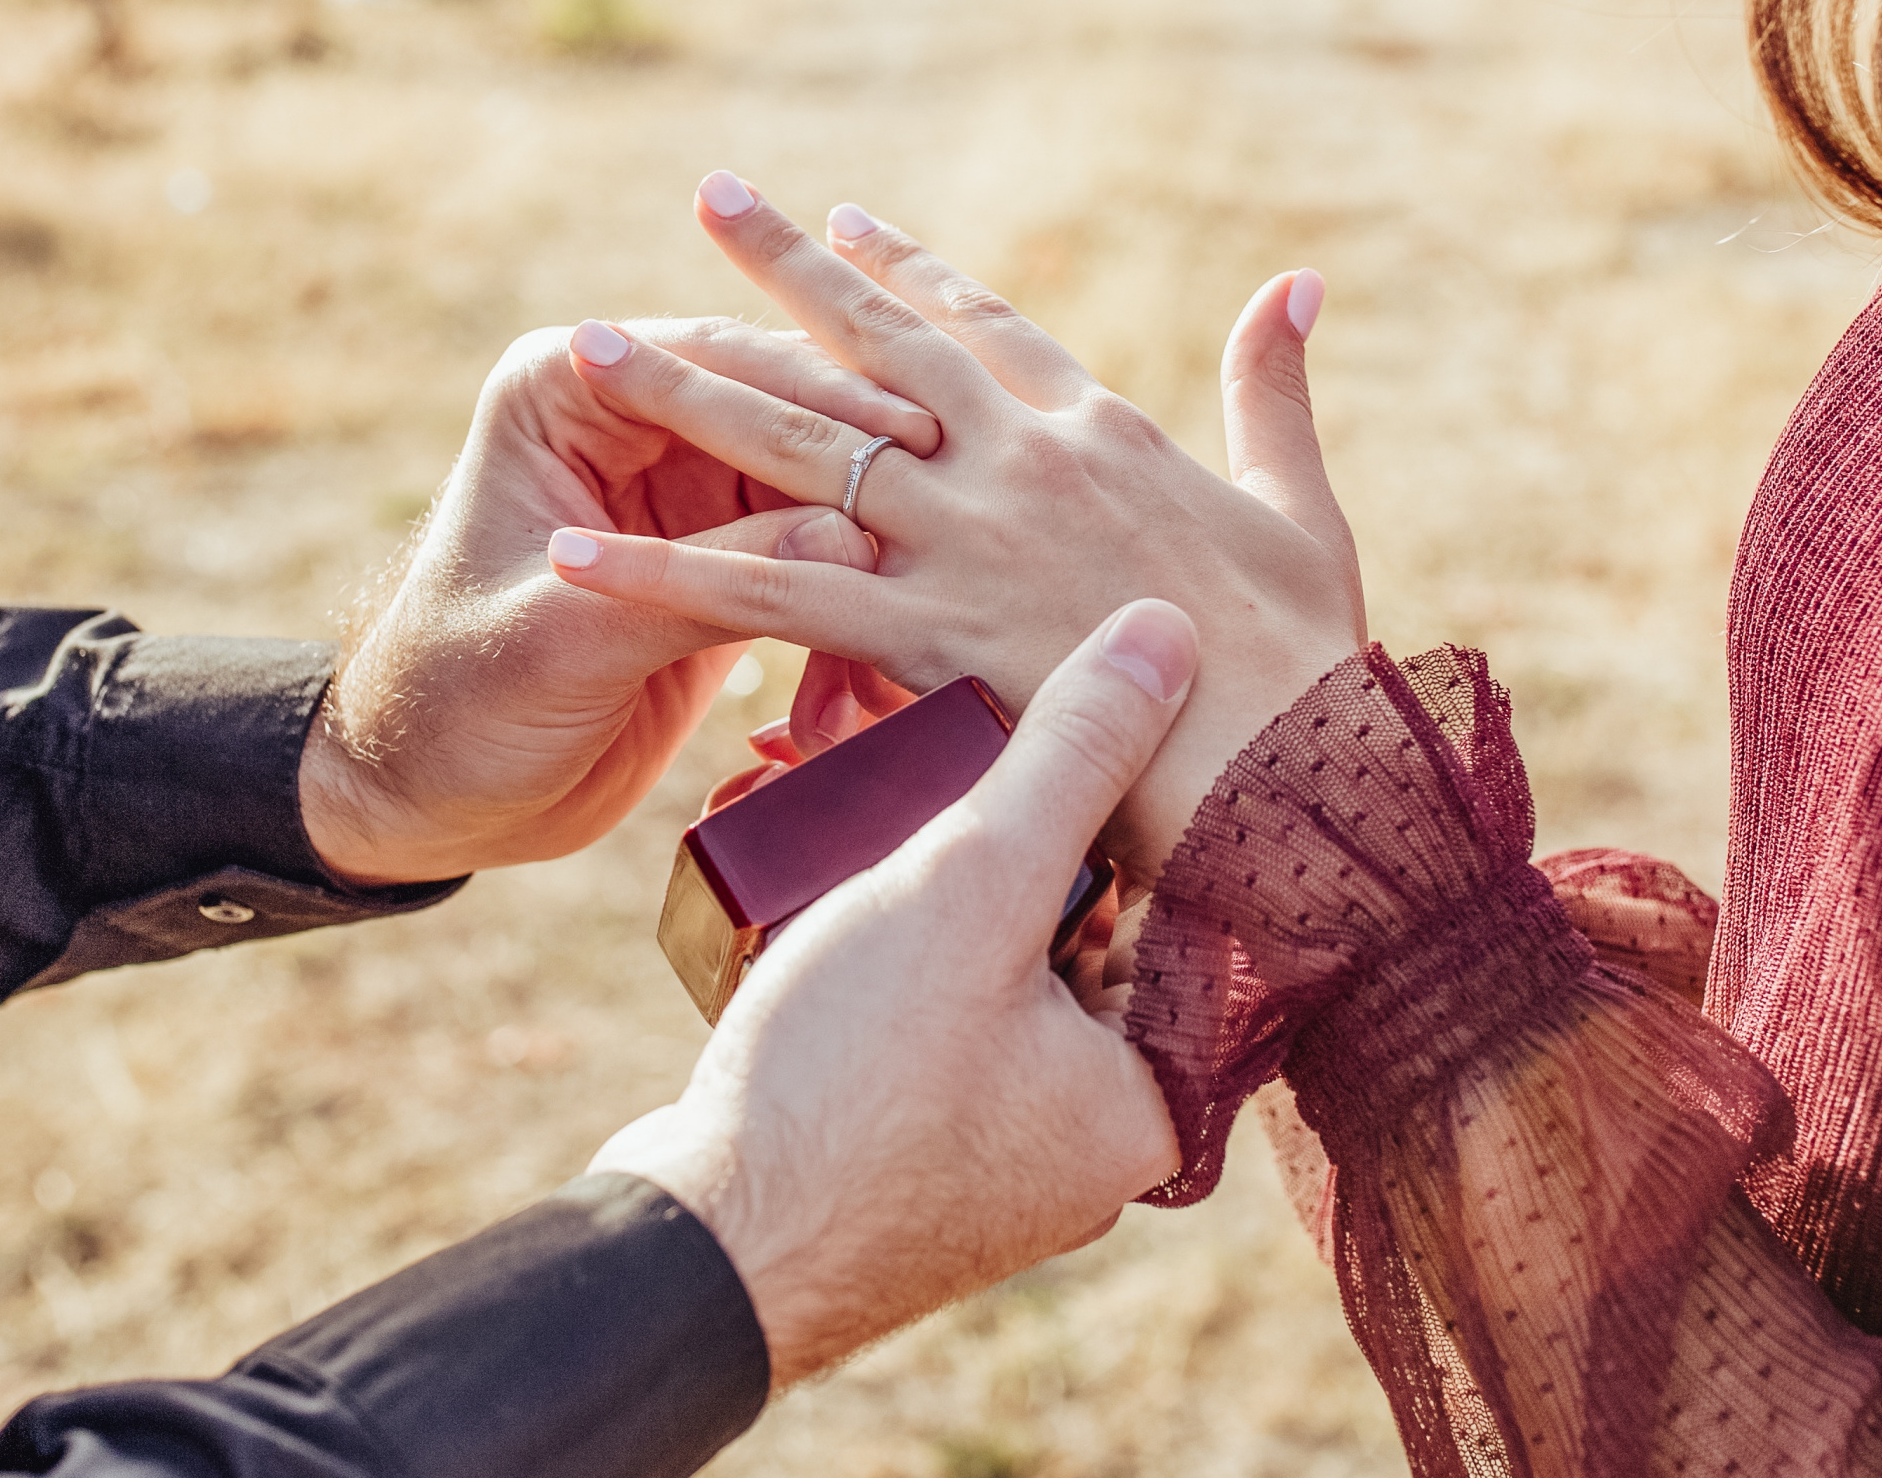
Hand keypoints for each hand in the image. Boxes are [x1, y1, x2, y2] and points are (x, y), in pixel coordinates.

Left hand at [298, 318, 938, 884]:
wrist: (428, 796)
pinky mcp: (719, 562)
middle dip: (868, 450)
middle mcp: (632, 420)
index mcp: (569, 390)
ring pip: (812, 479)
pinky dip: (859, 583)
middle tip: (972, 481)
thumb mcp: (571, 640)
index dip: (818, 396)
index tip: (912, 435)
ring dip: (877, 520)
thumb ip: (704, 585)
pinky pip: (814, 552)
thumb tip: (850, 538)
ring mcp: (681, 491)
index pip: (714, 360)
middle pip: (779, 408)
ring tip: (970, 550)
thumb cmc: (456, 700)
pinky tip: (924, 614)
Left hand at [544, 174, 1365, 879]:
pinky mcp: (921, 629)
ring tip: (588, 341)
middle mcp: (1015, 461)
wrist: (1297, 760)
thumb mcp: (1299, 507)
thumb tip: (1299, 282)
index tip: (838, 221)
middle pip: (870, 346)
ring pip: (796, 447)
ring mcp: (963, 540)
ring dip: (685, 392)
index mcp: (1097, 430)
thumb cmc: (1311, 657)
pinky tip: (576, 555)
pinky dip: (665, 577)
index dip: (904, 270)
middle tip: (708, 196)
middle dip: (780, 270)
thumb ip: (1278, 390)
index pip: (979, 326)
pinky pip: (767, 597)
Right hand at [591, 599, 1192, 1383]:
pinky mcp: (906, 1159)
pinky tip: (842, 893)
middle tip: (969, 747)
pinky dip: (898, 957)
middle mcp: (1093, 1144)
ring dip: (948, 891)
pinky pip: (932, 1026)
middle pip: (1087, 940)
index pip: (1185, 907)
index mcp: (1154, 1098)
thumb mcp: (971, 879)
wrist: (695, 1252)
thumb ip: (1072, 752)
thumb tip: (1169, 629)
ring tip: (890, 801)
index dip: (1134, 796)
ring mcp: (996, 1161)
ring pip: (1000, 977)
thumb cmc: (849, 1081)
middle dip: (1023, 840)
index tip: (1086, 714)